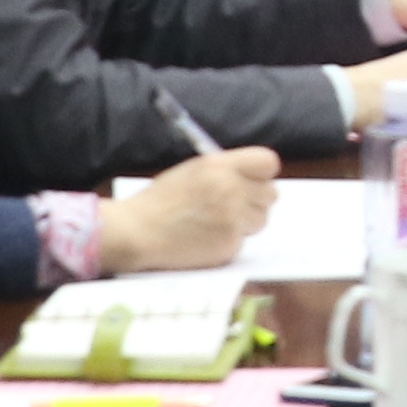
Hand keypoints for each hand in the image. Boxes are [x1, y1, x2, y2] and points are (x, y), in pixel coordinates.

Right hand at [95, 145, 278, 270]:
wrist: (136, 232)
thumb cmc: (160, 202)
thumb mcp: (192, 172)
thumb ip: (224, 171)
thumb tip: (252, 177)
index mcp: (219, 166)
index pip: (267, 163)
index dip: (262, 173)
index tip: (255, 180)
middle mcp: (230, 189)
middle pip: (271, 193)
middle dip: (256, 200)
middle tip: (237, 205)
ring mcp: (232, 218)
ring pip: (261, 219)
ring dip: (245, 222)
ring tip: (216, 223)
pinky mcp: (229, 244)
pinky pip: (243, 241)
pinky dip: (229, 241)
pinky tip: (206, 238)